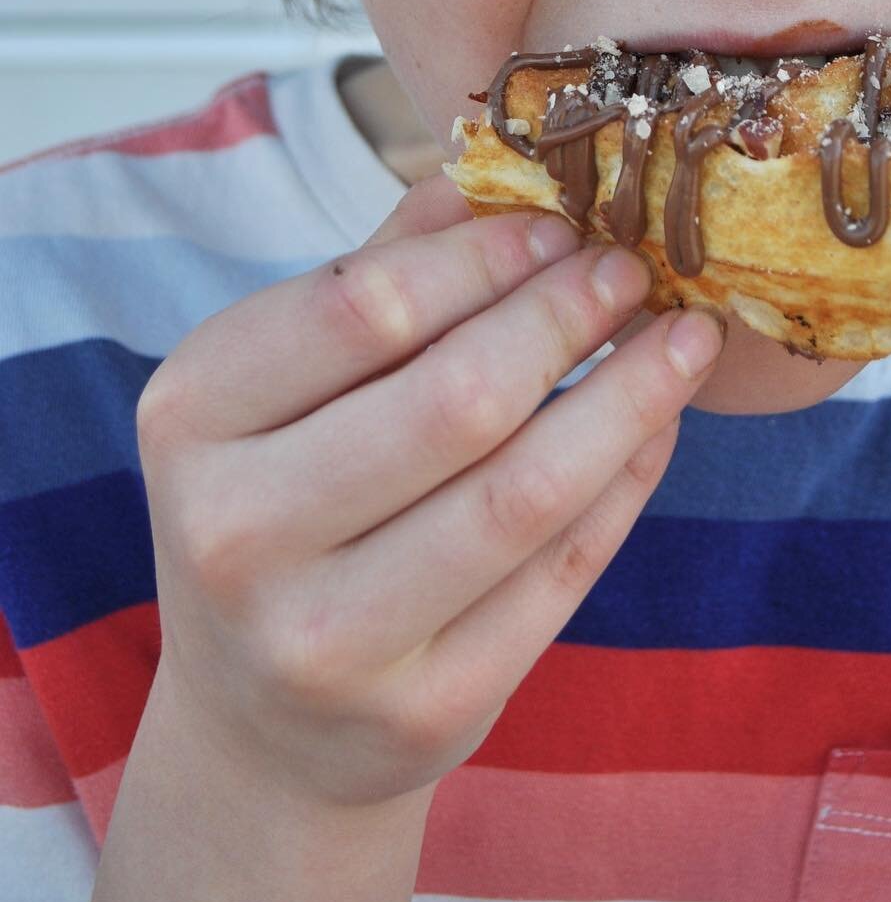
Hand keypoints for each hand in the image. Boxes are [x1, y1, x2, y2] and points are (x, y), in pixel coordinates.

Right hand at [135, 173, 723, 810]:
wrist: (262, 725)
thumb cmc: (283, 505)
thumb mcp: (286, 385)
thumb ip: (381, 273)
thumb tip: (499, 177)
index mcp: (194, 418)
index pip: (363, 305)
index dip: (486, 256)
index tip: (563, 226)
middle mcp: (237, 535)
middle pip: (457, 398)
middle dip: (569, 318)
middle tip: (632, 273)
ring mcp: (329, 641)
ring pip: (527, 492)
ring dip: (632, 398)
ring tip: (685, 340)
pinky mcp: (427, 711)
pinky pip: (563, 573)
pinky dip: (628, 484)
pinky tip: (658, 427)